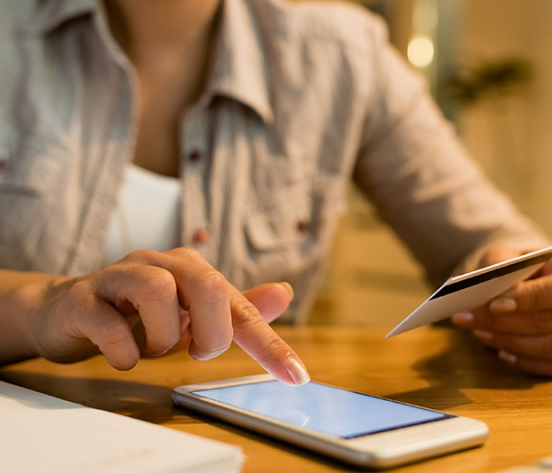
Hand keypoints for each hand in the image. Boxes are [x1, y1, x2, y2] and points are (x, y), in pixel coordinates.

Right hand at [23, 248, 308, 384]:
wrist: (68, 312)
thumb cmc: (139, 314)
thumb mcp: (193, 315)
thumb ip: (237, 309)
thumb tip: (285, 292)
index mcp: (190, 268)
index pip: (240, 304)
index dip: (269, 343)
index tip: (295, 376)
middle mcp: (158, 263)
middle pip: (206, 284)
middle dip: (211, 332)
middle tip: (196, 351)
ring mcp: (117, 277)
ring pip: (157, 292)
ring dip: (164, 337)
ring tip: (155, 349)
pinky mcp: (83, 300)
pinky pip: (109, 324)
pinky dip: (124, 350)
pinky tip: (126, 357)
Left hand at [451, 247, 551, 376]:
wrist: (525, 283)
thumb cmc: (516, 269)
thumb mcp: (503, 257)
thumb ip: (497, 268)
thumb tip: (490, 294)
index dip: (531, 299)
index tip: (494, 304)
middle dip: (506, 323)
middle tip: (470, 319)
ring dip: (512, 343)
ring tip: (481, 333)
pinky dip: (526, 362)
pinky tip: (501, 351)